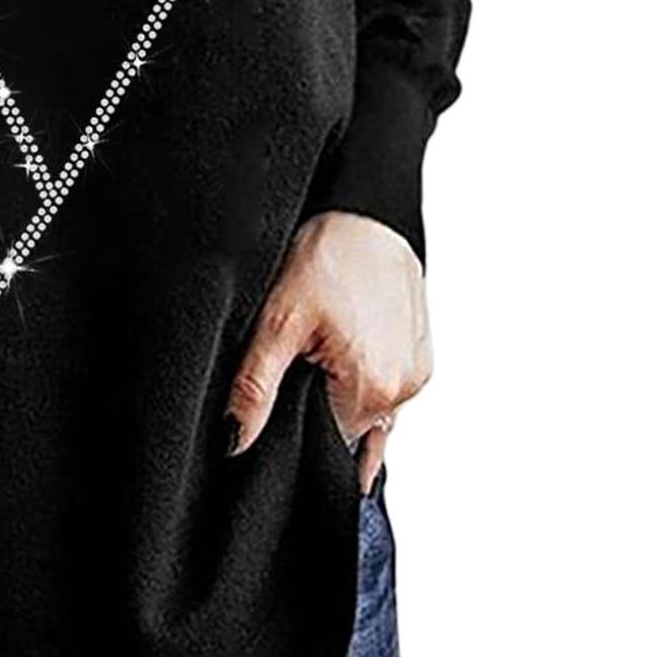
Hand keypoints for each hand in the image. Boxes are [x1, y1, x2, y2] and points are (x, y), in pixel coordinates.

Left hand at [226, 210, 432, 493]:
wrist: (367, 209)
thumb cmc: (328, 253)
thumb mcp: (277, 321)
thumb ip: (255, 389)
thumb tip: (235, 441)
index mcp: (373, 387)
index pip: (324, 446)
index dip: (295, 429)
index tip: (281, 399)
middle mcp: (404, 389)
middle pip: (348, 432)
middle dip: (318, 413)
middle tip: (299, 363)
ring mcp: (417, 374)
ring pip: (367, 413)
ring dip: (342, 396)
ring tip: (324, 348)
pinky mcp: (422, 358)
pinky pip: (386, 390)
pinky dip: (363, 380)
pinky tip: (345, 350)